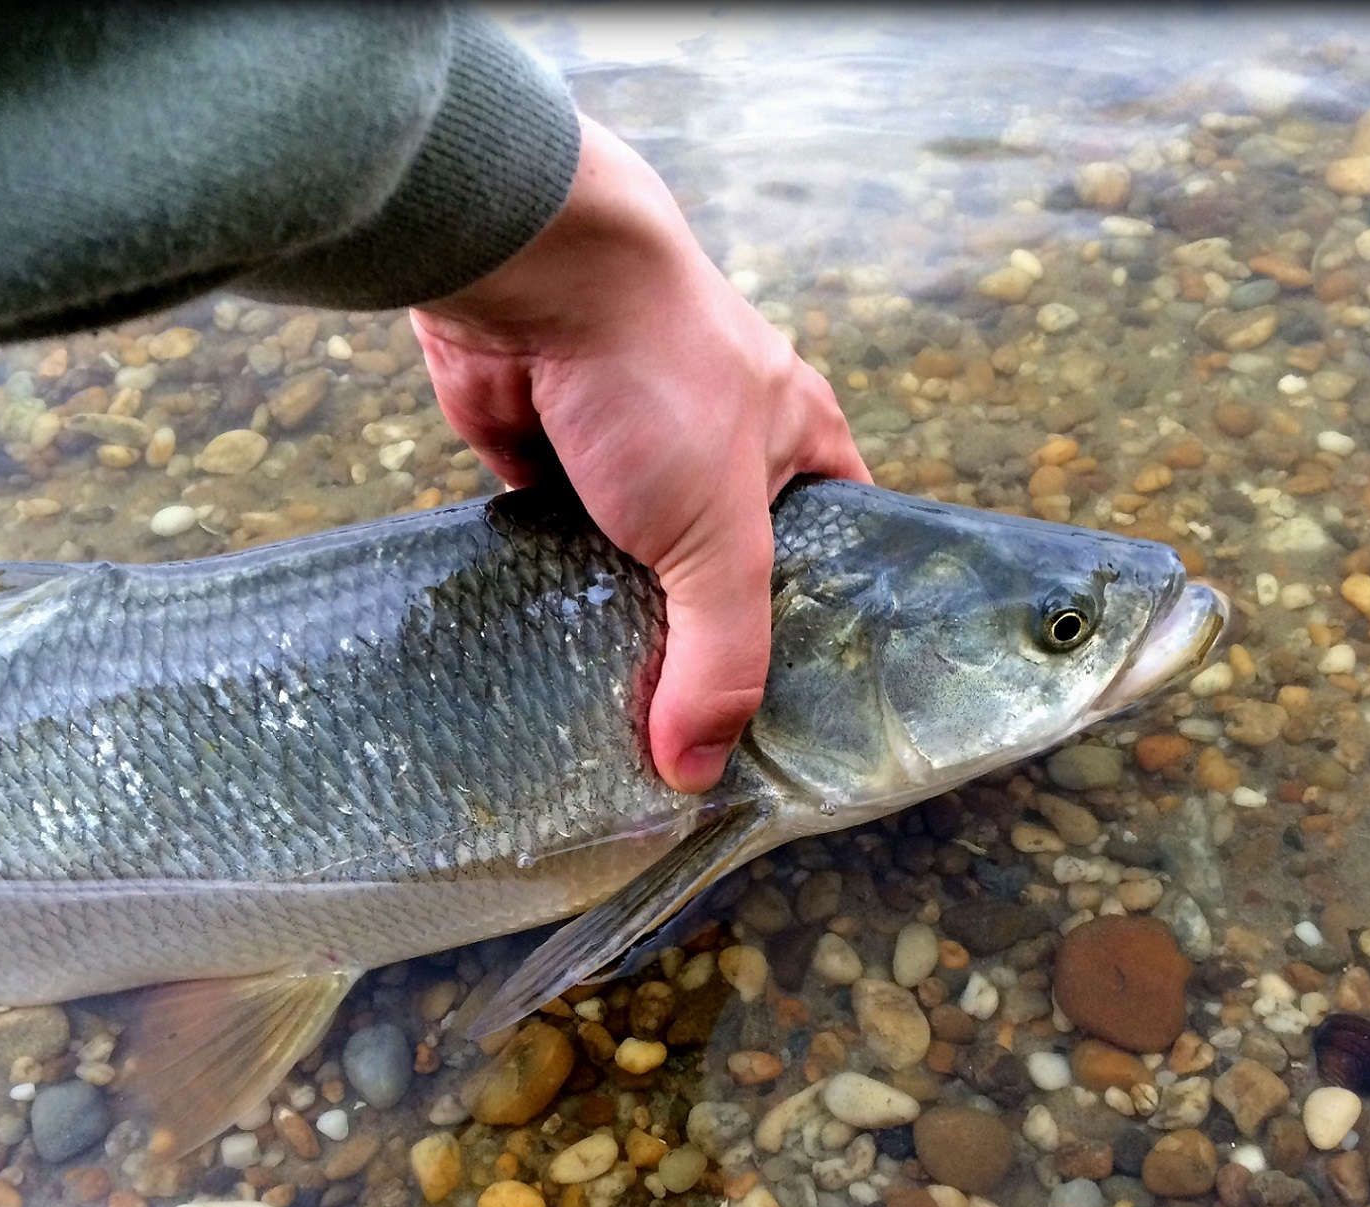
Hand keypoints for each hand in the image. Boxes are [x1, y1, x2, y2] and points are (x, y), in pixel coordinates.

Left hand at [411, 115, 868, 794]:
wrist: (530, 272)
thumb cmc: (659, 375)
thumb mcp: (721, 535)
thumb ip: (721, 656)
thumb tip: (697, 770)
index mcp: (797, 444)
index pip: (838, 553)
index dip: (829, 629)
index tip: (806, 716)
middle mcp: (722, 448)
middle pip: (730, 573)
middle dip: (712, 647)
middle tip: (698, 745)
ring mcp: (632, 456)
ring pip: (639, 570)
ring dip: (628, 629)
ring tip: (619, 724)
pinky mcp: (550, 462)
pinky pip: (561, 552)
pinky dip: (557, 597)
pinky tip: (547, 663)